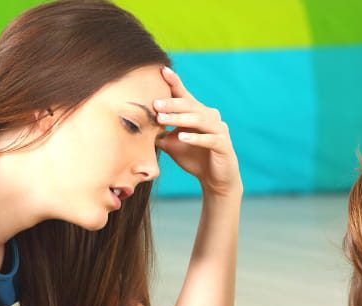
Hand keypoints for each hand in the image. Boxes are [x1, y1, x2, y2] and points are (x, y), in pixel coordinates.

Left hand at [155, 67, 240, 196]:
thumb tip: (138, 124)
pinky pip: (210, 139)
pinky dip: (196, 137)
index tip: (161, 71)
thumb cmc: (194, 158)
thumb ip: (160, 132)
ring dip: (180, 119)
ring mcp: (219, 130)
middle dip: (172, 104)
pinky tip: (183, 137)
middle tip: (155, 104)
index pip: (185, 95)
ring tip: (162, 120)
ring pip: (199, 120)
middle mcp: (210, 117)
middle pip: (190, 105)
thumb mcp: (172, 143)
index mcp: (198, 113)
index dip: (175, 82)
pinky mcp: (224, 145)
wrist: (215, 179)